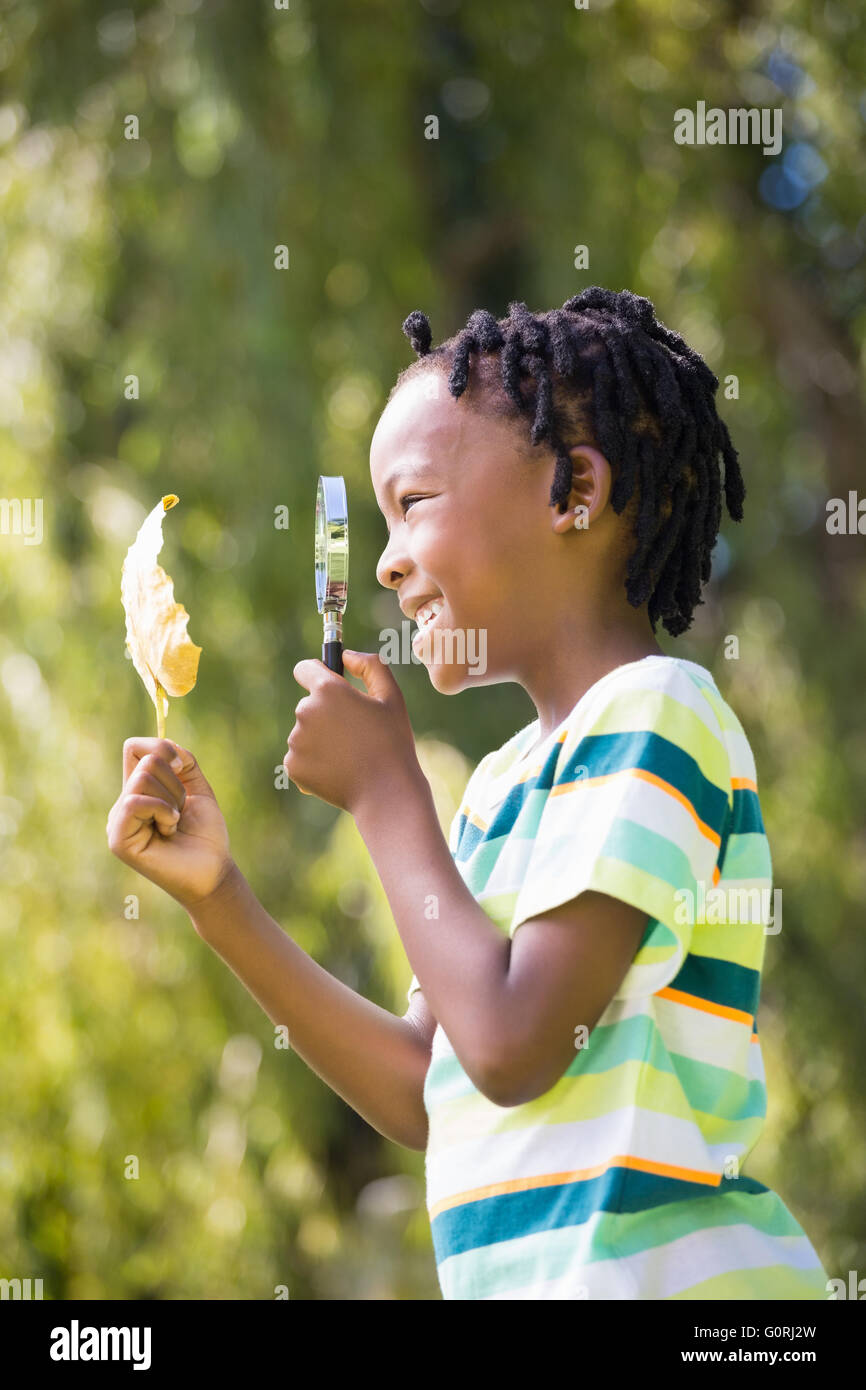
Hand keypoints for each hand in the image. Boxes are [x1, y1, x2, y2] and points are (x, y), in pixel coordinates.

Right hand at [107, 737, 233, 911]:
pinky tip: (170, 829)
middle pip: (145, 760)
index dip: (161, 748)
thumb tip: (166, 747)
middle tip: (181, 812)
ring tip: (174, 823)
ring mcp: (118, 821)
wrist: (213, 870)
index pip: (134, 748)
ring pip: (142, 779)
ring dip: (172, 799)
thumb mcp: (197, 787)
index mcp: (139, 790)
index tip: (182, 767)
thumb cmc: (205, 834)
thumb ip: (183, 761)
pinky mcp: (118, 839)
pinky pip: (135, 802)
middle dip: (175, 782)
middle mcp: (124, 803)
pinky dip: (162, 809)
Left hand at [284, 650, 425, 815]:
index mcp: (327, 690)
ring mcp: (296, 741)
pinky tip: (338, 771)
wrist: (385, 792)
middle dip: (326, 713)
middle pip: (308, 704)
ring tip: (349, 755)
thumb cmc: (392, 742)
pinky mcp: (292, 766)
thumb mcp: (391, 697)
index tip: (329, 686)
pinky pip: (300, 757)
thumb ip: (371, 665)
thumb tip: (346, 656)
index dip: (317, 674)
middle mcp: (305, 712)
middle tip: (354, 733)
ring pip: (305, 732)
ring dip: (321, 739)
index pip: (304, 669)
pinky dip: (314, 762)